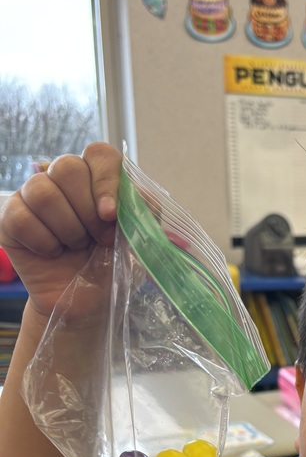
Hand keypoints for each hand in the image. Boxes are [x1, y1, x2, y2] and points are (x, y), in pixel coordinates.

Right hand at [0, 143, 121, 318]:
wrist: (88, 302)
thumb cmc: (112, 267)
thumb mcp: (138, 241)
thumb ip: (141, 212)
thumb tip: (129, 195)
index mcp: (97, 178)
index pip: (99, 154)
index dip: (106, 181)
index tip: (111, 215)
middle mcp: (64, 181)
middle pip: (67, 167)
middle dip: (87, 211)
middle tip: (99, 240)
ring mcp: (34, 196)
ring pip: (42, 190)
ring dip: (67, 228)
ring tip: (76, 246)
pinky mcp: (11, 217)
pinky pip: (21, 217)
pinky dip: (43, 242)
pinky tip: (53, 253)